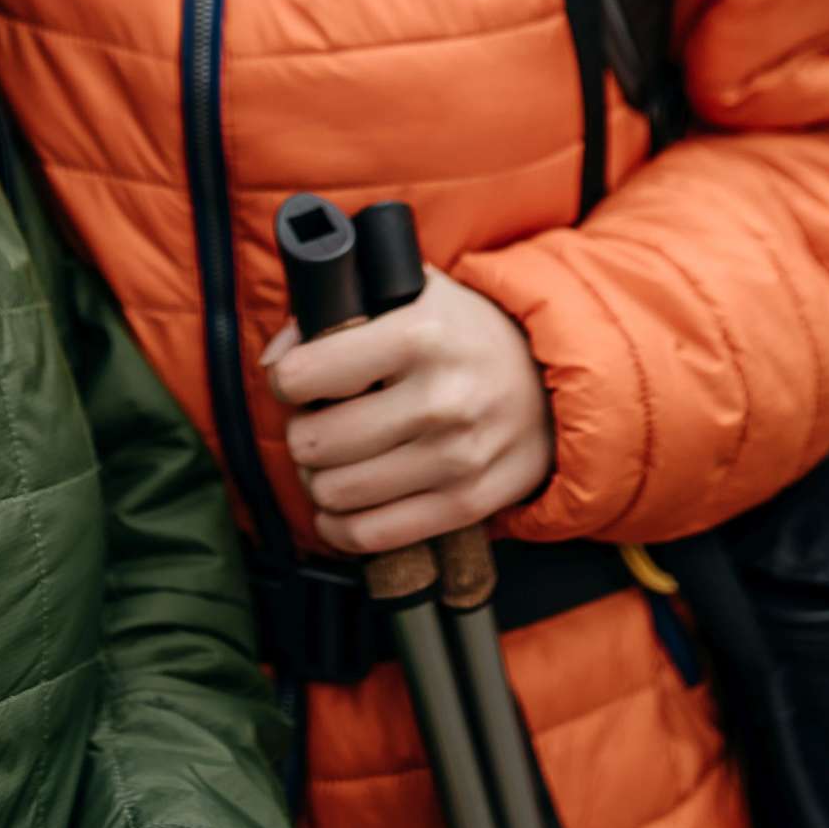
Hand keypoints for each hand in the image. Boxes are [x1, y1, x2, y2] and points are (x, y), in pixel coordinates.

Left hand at [260, 267, 552, 557]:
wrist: (553, 381)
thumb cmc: (467, 334)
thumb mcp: (412, 293)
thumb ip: (339, 308)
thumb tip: (275, 358)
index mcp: (420, 334)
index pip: (304, 375)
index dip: (286, 380)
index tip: (297, 382)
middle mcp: (440, 398)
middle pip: (313, 442)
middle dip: (303, 434)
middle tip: (318, 424)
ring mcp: (456, 456)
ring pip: (335, 492)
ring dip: (320, 481)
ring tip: (334, 462)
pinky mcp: (468, 503)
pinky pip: (372, 534)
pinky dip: (342, 527)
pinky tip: (342, 507)